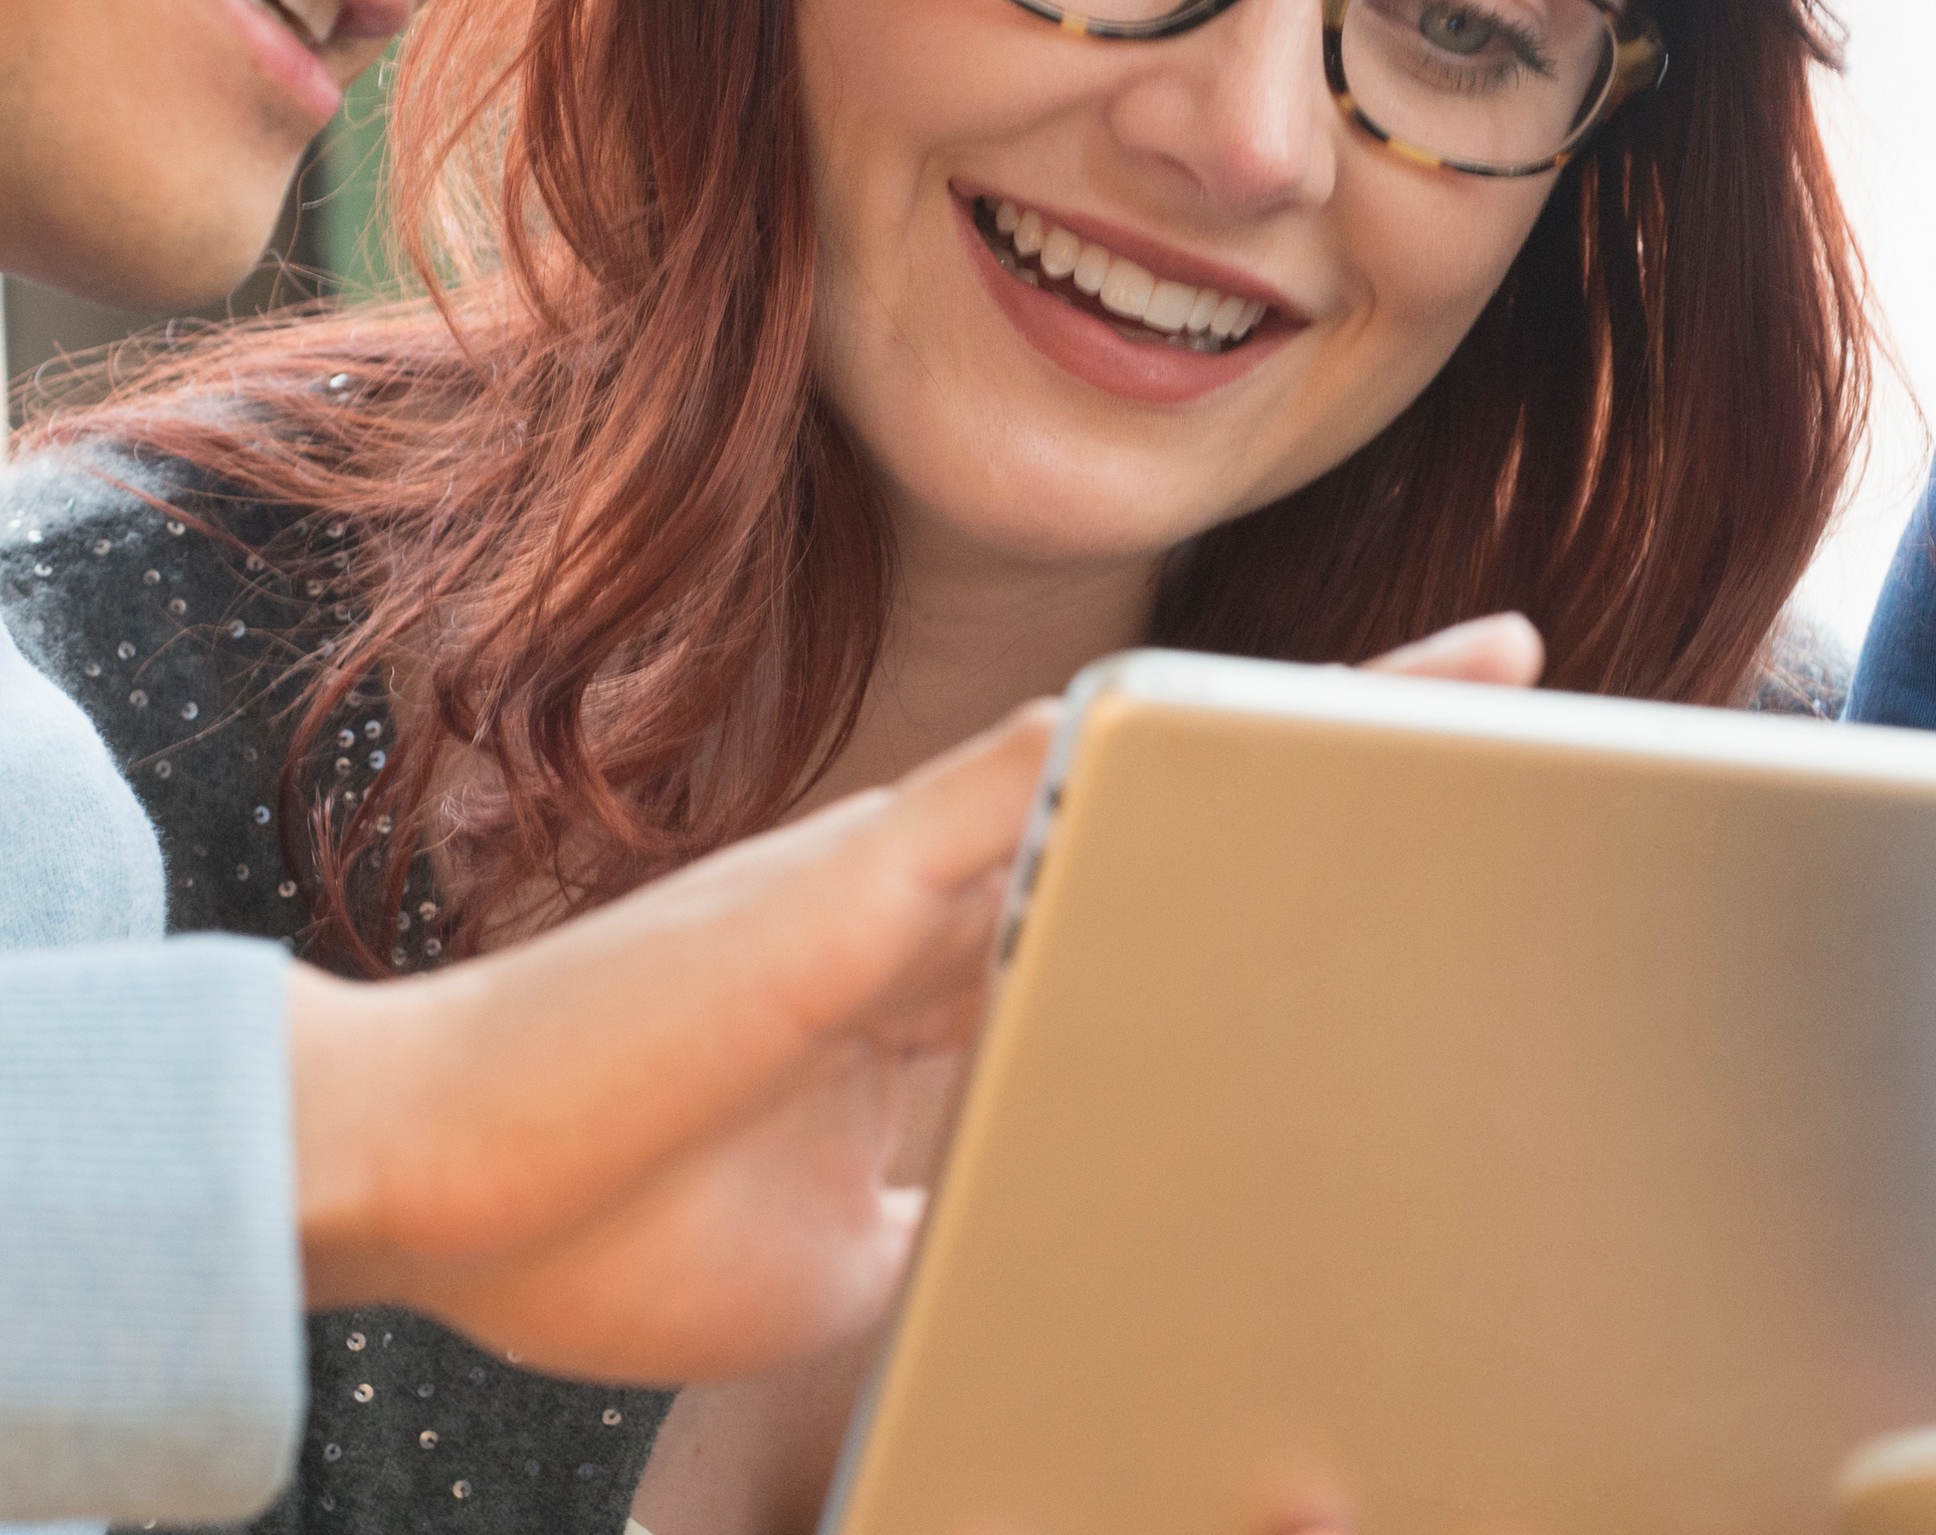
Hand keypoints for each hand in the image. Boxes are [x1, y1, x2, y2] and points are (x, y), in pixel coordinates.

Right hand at [286, 615, 1547, 1386]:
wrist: (423, 1186)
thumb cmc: (586, 1222)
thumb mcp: (829, 1264)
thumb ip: (939, 1217)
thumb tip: (1034, 1242)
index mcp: (923, 991)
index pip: (1131, 898)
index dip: (1263, 858)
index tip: (1398, 831)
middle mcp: (928, 903)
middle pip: (1172, 800)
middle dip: (1339, 748)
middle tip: (1512, 686)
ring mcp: (894, 875)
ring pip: (1138, 763)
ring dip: (1307, 719)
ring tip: (1481, 670)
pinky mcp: (849, 882)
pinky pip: (1027, 788)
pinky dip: (1161, 750)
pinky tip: (1291, 708)